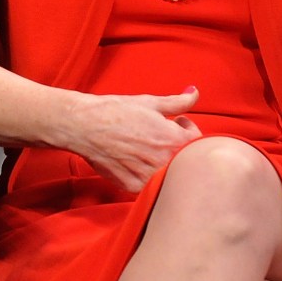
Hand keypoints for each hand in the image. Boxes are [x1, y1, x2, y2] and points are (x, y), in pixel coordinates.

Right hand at [64, 87, 202, 191]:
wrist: (84, 125)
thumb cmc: (116, 111)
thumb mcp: (150, 102)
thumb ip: (178, 101)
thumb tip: (195, 93)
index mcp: (174, 140)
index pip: (197, 140)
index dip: (185, 128)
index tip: (173, 123)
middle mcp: (165, 163)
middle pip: (185, 159)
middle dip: (176, 145)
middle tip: (158, 135)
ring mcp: (149, 178)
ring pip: (167, 173)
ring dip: (162, 160)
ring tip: (144, 145)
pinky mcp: (134, 187)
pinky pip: (150, 183)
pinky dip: (146, 172)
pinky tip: (133, 157)